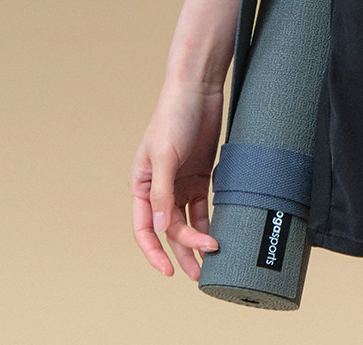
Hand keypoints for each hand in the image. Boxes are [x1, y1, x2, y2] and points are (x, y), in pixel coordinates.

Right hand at [130, 78, 223, 279]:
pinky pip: (204, 206)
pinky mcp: (201, 175)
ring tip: (213, 260)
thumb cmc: (173, 115)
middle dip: (183, 252)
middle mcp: (160, 188)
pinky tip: (220, 234)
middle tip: (199, 274)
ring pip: (188, 222)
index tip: (168, 270)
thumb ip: (161, 193)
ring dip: (198, 241)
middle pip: (169, 230)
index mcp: (141, 184)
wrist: (198, 88)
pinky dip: (210, 221)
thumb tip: (159, 229)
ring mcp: (181, 183)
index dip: (154, 252)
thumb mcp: (164, 155)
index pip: (144, 228)